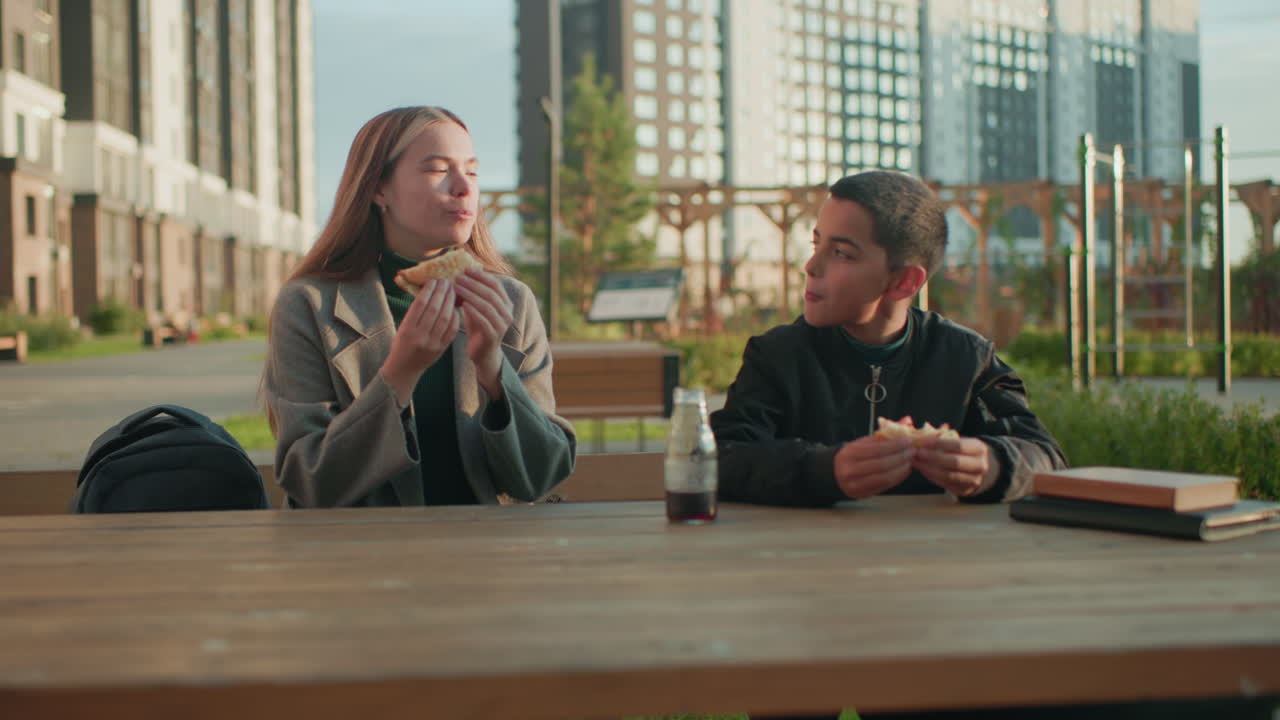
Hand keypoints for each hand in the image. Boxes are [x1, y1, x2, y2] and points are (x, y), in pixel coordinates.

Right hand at [379, 279, 458, 404]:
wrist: (404, 368)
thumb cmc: (402, 343)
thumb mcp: (403, 326)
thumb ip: (416, 312)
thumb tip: (430, 290)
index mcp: (407, 329)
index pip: (420, 305)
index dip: (429, 291)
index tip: (434, 280)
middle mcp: (420, 337)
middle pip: (434, 310)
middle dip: (441, 293)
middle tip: (446, 281)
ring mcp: (432, 344)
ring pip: (444, 319)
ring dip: (450, 302)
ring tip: (452, 291)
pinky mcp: (441, 349)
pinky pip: (451, 330)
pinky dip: (454, 317)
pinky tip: (455, 307)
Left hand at [454, 269, 513, 398]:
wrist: (483, 353)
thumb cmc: (479, 328)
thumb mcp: (478, 308)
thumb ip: (475, 294)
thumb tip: (464, 273)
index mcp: (506, 304)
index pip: (496, 285)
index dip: (481, 276)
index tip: (466, 270)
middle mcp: (507, 314)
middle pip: (490, 293)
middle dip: (474, 284)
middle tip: (458, 277)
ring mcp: (502, 325)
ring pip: (487, 305)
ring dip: (470, 294)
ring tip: (456, 288)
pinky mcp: (493, 335)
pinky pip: (483, 319)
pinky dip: (472, 310)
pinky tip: (462, 304)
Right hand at [833, 435, 913, 499]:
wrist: (834, 472)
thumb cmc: (853, 455)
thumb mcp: (863, 442)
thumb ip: (883, 434)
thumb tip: (905, 422)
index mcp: (850, 453)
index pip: (877, 449)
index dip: (895, 446)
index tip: (907, 441)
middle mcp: (850, 470)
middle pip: (882, 464)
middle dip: (901, 457)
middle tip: (912, 451)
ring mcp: (855, 484)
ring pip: (885, 477)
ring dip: (901, 469)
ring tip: (909, 461)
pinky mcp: (862, 494)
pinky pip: (884, 486)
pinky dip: (897, 478)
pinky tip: (903, 470)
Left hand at [911, 435, 999, 497]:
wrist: (983, 470)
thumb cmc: (966, 452)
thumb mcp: (963, 442)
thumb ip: (946, 439)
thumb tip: (923, 435)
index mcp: (979, 449)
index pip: (959, 446)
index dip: (940, 444)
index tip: (924, 442)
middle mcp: (980, 465)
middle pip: (954, 462)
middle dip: (933, 457)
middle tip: (917, 453)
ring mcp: (974, 480)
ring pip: (949, 475)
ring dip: (929, 469)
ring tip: (916, 462)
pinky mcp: (965, 490)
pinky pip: (946, 484)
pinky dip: (932, 477)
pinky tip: (923, 470)